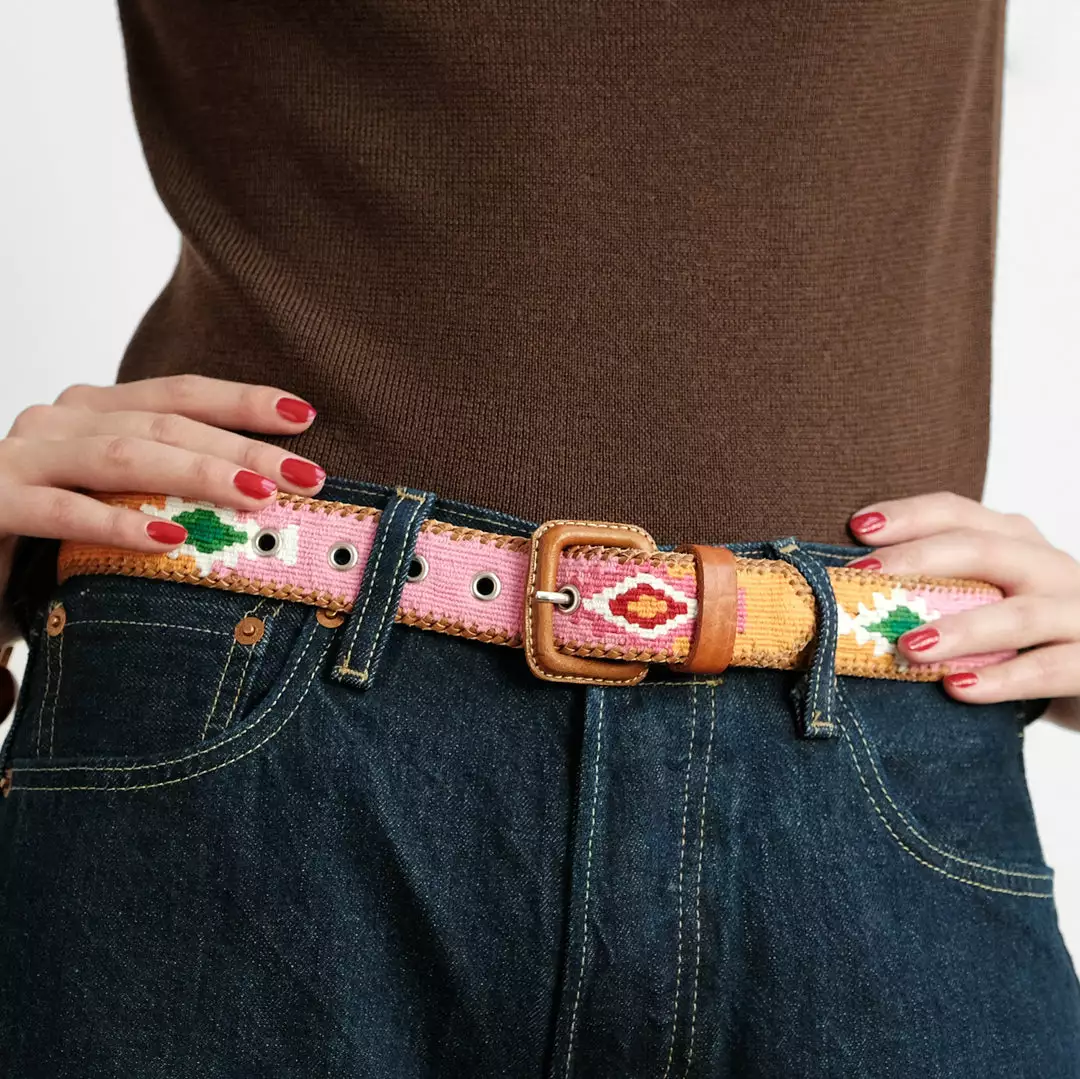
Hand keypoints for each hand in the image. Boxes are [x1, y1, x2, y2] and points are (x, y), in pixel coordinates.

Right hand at [0, 374, 326, 647]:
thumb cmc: (47, 535)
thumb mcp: (113, 500)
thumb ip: (166, 486)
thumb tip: (262, 500)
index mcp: (93, 410)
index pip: (179, 394)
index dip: (243, 401)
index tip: (304, 416)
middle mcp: (58, 421)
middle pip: (165, 424)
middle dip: (243, 449)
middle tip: (308, 476)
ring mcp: (20, 458)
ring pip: (123, 456)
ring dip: (199, 475)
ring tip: (259, 499)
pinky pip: (62, 512)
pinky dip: (120, 526)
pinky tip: (171, 538)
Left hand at [846, 492, 1079, 731]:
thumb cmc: (1028, 637)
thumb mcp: (989, 599)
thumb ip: (940, 589)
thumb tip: (854, 594)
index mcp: (1017, 542)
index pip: (958, 512)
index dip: (908, 515)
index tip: (857, 527)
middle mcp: (1050, 567)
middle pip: (984, 549)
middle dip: (918, 560)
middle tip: (864, 579)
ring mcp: (1078, 613)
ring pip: (1019, 615)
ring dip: (959, 630)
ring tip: (908, 645)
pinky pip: (1049, 669)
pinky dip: (1002, 679)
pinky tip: (957, 687)